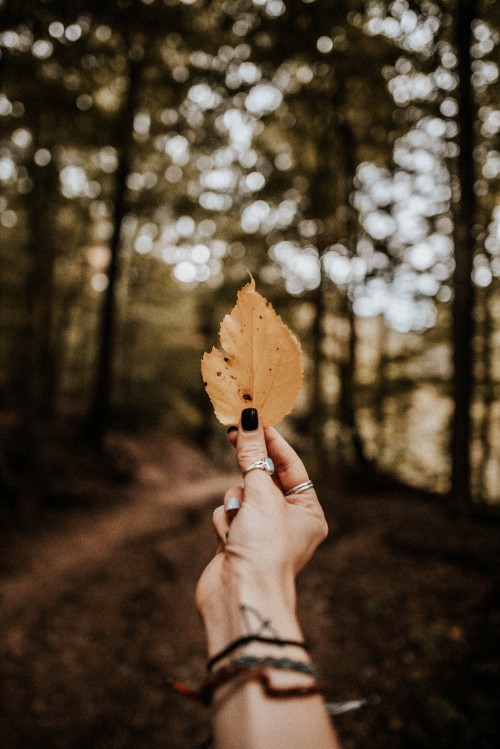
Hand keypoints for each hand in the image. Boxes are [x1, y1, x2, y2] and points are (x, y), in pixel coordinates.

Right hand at [196, 408, 327, 651]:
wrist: (241, 597)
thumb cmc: (264, 547)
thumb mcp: (261, 495)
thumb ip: (253, 456)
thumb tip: (250, 421)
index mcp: (308, 511)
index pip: (291, 466)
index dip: (272, 442)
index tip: (254, 419)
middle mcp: (287, 521)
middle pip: (263, 479)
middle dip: (250, 470)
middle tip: (234, 432)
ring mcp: (261, 532)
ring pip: (240, 495)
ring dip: (236, 503)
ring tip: (241, 524)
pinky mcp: (237, 542)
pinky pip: (227, 514)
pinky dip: (225, 523)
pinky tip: (229, 541)